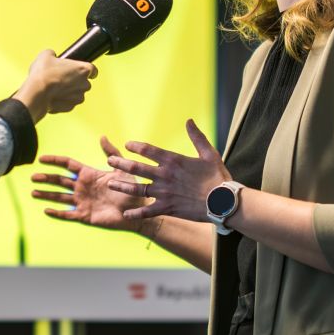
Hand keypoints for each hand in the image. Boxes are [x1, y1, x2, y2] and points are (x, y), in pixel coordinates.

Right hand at [12, 49, 94, 122]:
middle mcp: (85, 84)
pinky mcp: (70, 108)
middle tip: (61, 78)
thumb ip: (54, 54)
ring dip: (69, 91)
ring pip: (76, 94)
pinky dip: (62, 100)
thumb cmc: (44, 73)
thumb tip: (52, 56)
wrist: (37, 93)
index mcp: (84, 69)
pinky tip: (52, 96)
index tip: (79, 70)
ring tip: (54, 88)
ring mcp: (78, 97)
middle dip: (75, 81)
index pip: (94, 70)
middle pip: (84, 82)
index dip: (85, 70)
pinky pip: (68, 102)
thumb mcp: (46, 55)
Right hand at [31, 136, 147, 230]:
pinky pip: (68, 214)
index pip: (68, 165)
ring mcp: (83, 201)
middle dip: (46, 178)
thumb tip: (102, 137)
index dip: (54, 161)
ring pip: (60, 197)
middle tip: (33, 177)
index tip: (41, 159)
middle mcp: (83, 187)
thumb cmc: (132, 188)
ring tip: (34, 192)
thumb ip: (112, 153)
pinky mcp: (85, 215)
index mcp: (89, 174)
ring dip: (47, 195)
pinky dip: (57, 213)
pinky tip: (46, 210)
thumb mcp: (122, 168)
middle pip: (60, 181)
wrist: (138, 209)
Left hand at [105, 119, 229, 222]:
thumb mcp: (209, 153)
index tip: (127, 145)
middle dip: (121, 163)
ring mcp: (164, 193)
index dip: (136, 146)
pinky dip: (136, 213)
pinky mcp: (167, 208)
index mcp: (173, 160)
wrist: (222, 201)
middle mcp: (165, 175)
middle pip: (137, 168)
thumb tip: (189, 120)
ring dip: (122, 185)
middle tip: (110, 161)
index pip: (149, 150)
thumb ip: (197, 137)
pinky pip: (147, 211)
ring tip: (110, 183)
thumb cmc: (217, 177)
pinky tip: (125, 214)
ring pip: (137, 188)